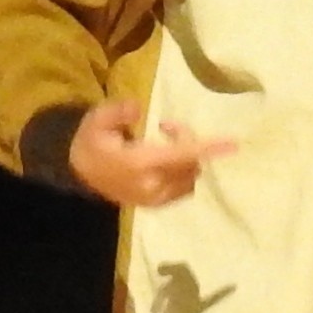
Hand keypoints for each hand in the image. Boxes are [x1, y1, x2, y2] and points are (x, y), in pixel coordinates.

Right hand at [63, 97, 233, 208]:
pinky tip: (166, 159)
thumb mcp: (97, 121)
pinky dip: (184, 170)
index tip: (233, 144)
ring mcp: (155, 198)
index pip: (182, 154)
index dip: (208, 148)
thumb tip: (138, 108)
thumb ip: (117, 112)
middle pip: (191, 162)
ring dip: (187, 156)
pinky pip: (184, 187)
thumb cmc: (91, 144)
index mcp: (140, 164)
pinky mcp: (156, 204)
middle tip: (167, 125)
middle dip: (188, 139)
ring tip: (165, 141)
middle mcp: (152, 185)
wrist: (78, 176)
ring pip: (191, 176)